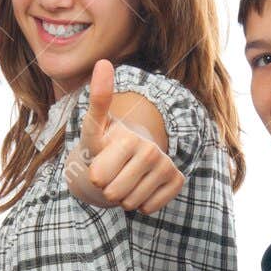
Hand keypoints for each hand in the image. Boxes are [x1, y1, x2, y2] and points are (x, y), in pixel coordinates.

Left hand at [65, 59, 184, 214]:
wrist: (129, 157)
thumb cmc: (105, 144)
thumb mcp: (93, 128)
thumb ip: (97, 101)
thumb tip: (103, 61)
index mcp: (129, 138)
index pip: (97, 177)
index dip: (93, 175)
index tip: (99, 160)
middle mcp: (152, 150)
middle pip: (113, 194)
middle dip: (107, 189)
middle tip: (112, 173)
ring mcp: (167, 166)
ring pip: (131, 203)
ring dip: (123, 198)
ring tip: (125, 179)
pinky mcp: (177, 181)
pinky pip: (148, 208)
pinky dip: (141, 204)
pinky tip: (141, 187)